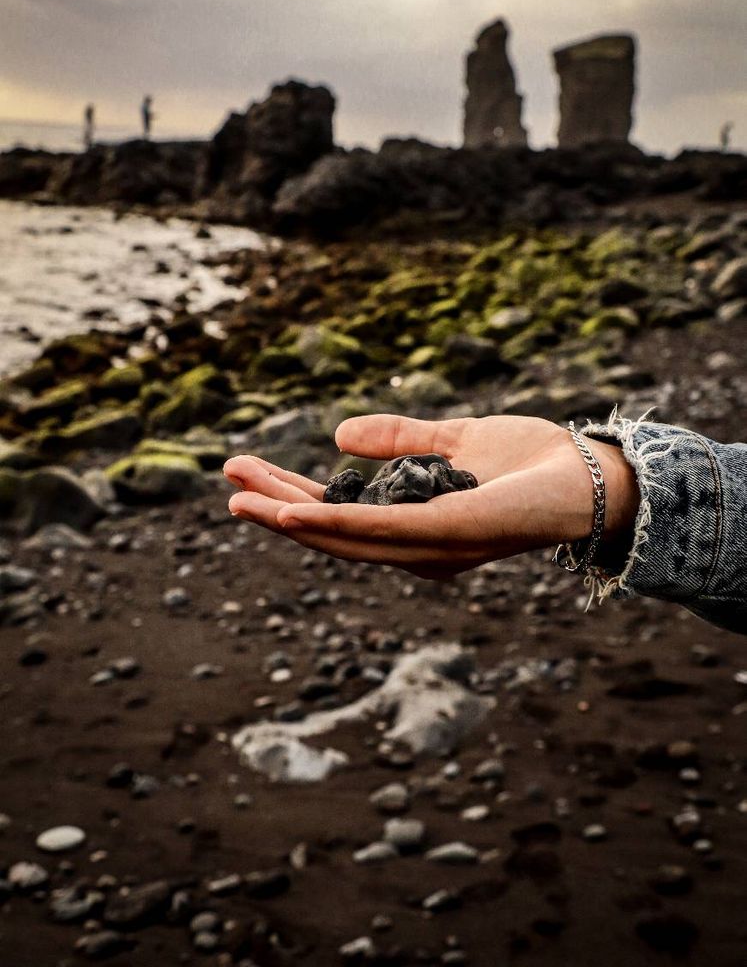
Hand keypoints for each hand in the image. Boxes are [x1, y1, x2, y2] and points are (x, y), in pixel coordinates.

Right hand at [224, 414, 639, 579]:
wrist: (593, 474)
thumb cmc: (532, 463)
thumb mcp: (451, 438)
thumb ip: (400, 438)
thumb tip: (337, 435)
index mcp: (412, 526)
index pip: (339, 512)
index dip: (290, 493)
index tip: (247, 471)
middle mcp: (416, 548)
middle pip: (331, 531)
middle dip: (276, 507)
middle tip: (227, 480)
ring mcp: (431, 547)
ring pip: (343, 537)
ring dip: (288, 518)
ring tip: (240, 497)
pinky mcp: (450, 535)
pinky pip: (381, 531)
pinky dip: (332, 523)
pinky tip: (293, 511)